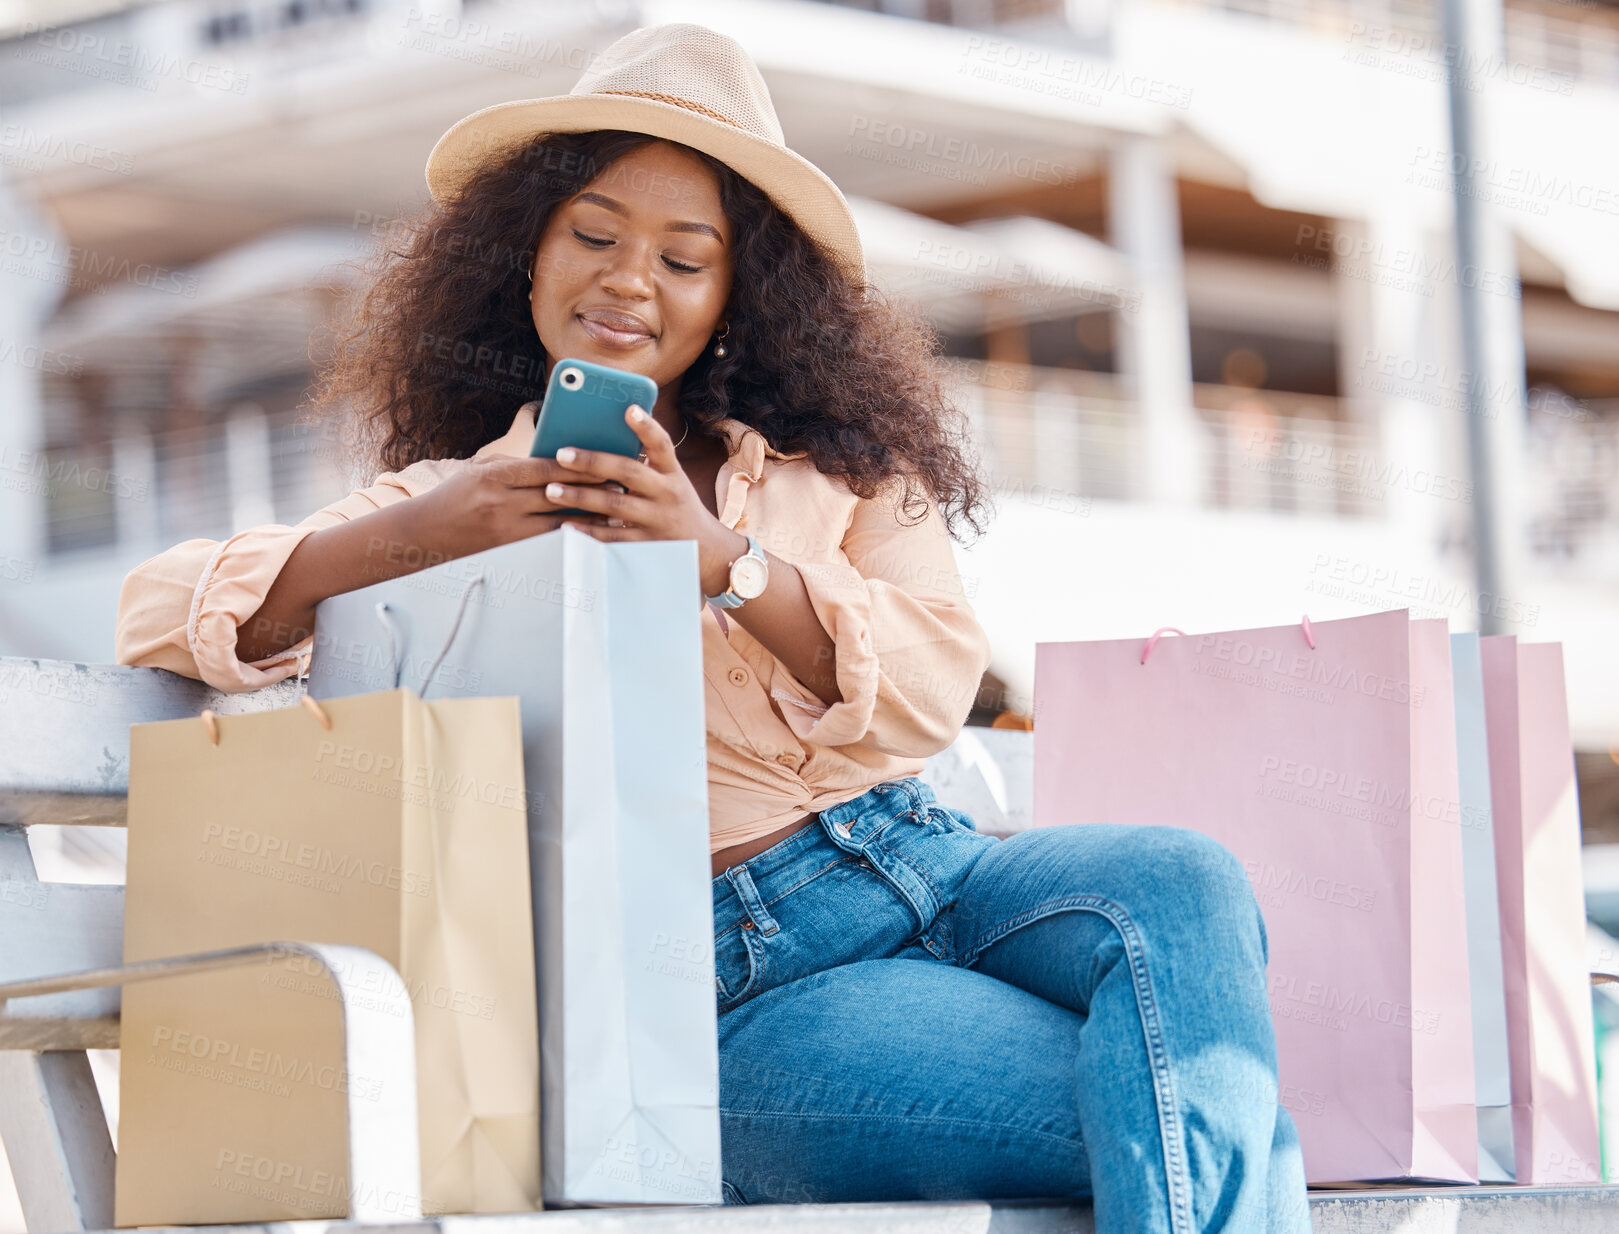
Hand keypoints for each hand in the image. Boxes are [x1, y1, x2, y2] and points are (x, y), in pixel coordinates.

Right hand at [403, 450, 618, 562]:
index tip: (604, 462)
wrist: (426, 533)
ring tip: (617, 512)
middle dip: (592, 490)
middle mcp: (502, 504)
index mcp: (495, 477)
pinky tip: (594, 535)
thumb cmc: (458, 494)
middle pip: (558, 496)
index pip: (545, 469)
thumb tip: (558, 459)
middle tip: (623, 485)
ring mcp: (506, 531)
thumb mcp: (481, 468)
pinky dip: (573, 538)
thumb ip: (518, 464)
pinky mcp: (510, 551)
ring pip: (559, 525)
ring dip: (590, 519)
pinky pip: (549, 544)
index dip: (578, 467)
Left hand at [543, 404, 747, 595]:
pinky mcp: (647, 546)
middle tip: (562, 454)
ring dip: (580, 498)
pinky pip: (613, 539)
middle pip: (629, 473)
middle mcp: (667, 494)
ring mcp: (657, 521)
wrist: (708, 551)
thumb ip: (646, 464)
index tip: (629, 408)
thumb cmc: (677, 508)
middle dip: (593, 462)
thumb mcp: (671, 482)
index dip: (646, 426)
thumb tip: (603, 439)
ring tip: (551, 490)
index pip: (662, 445)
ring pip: (615, 506)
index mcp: (672, 474)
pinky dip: (588, 532)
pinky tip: (565, 526)